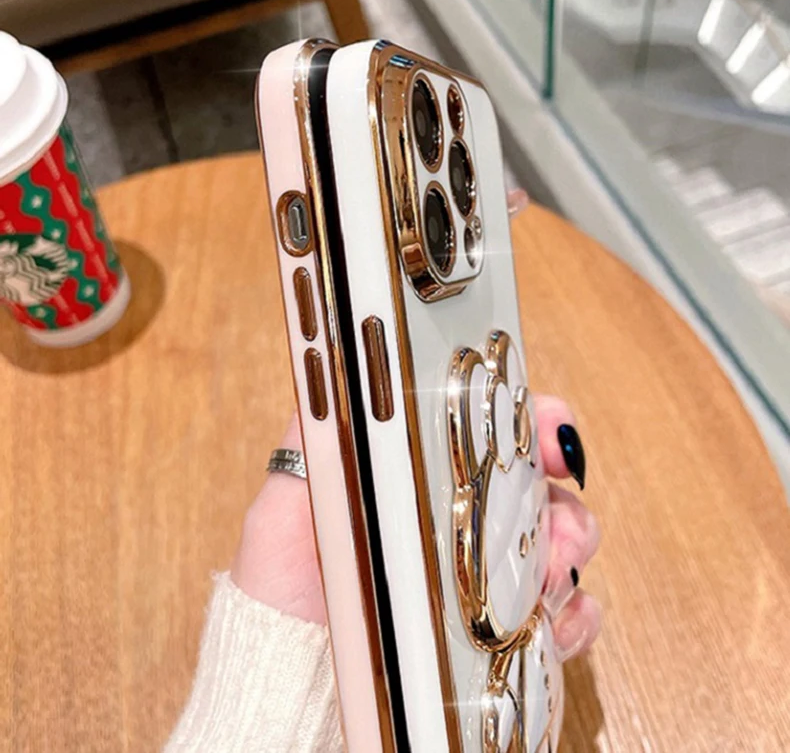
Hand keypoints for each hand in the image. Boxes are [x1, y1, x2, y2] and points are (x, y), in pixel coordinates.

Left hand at [231, 396, 600, 661]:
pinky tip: (553, 623)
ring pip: (561, 543)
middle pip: (537, 484)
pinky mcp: (503, 636)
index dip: (527, 419)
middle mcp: (459, 524)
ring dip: (568, 549)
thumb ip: (314, 443)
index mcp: (418, 484)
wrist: (292, 683)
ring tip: (544, 573)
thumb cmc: (283, 593)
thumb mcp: (286, 506)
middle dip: (558, 486)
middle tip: (551, 506)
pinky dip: (576, 616)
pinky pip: (567, 617)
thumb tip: (336, 372)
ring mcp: (486, 579)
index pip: (486, 434)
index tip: (548, 426)